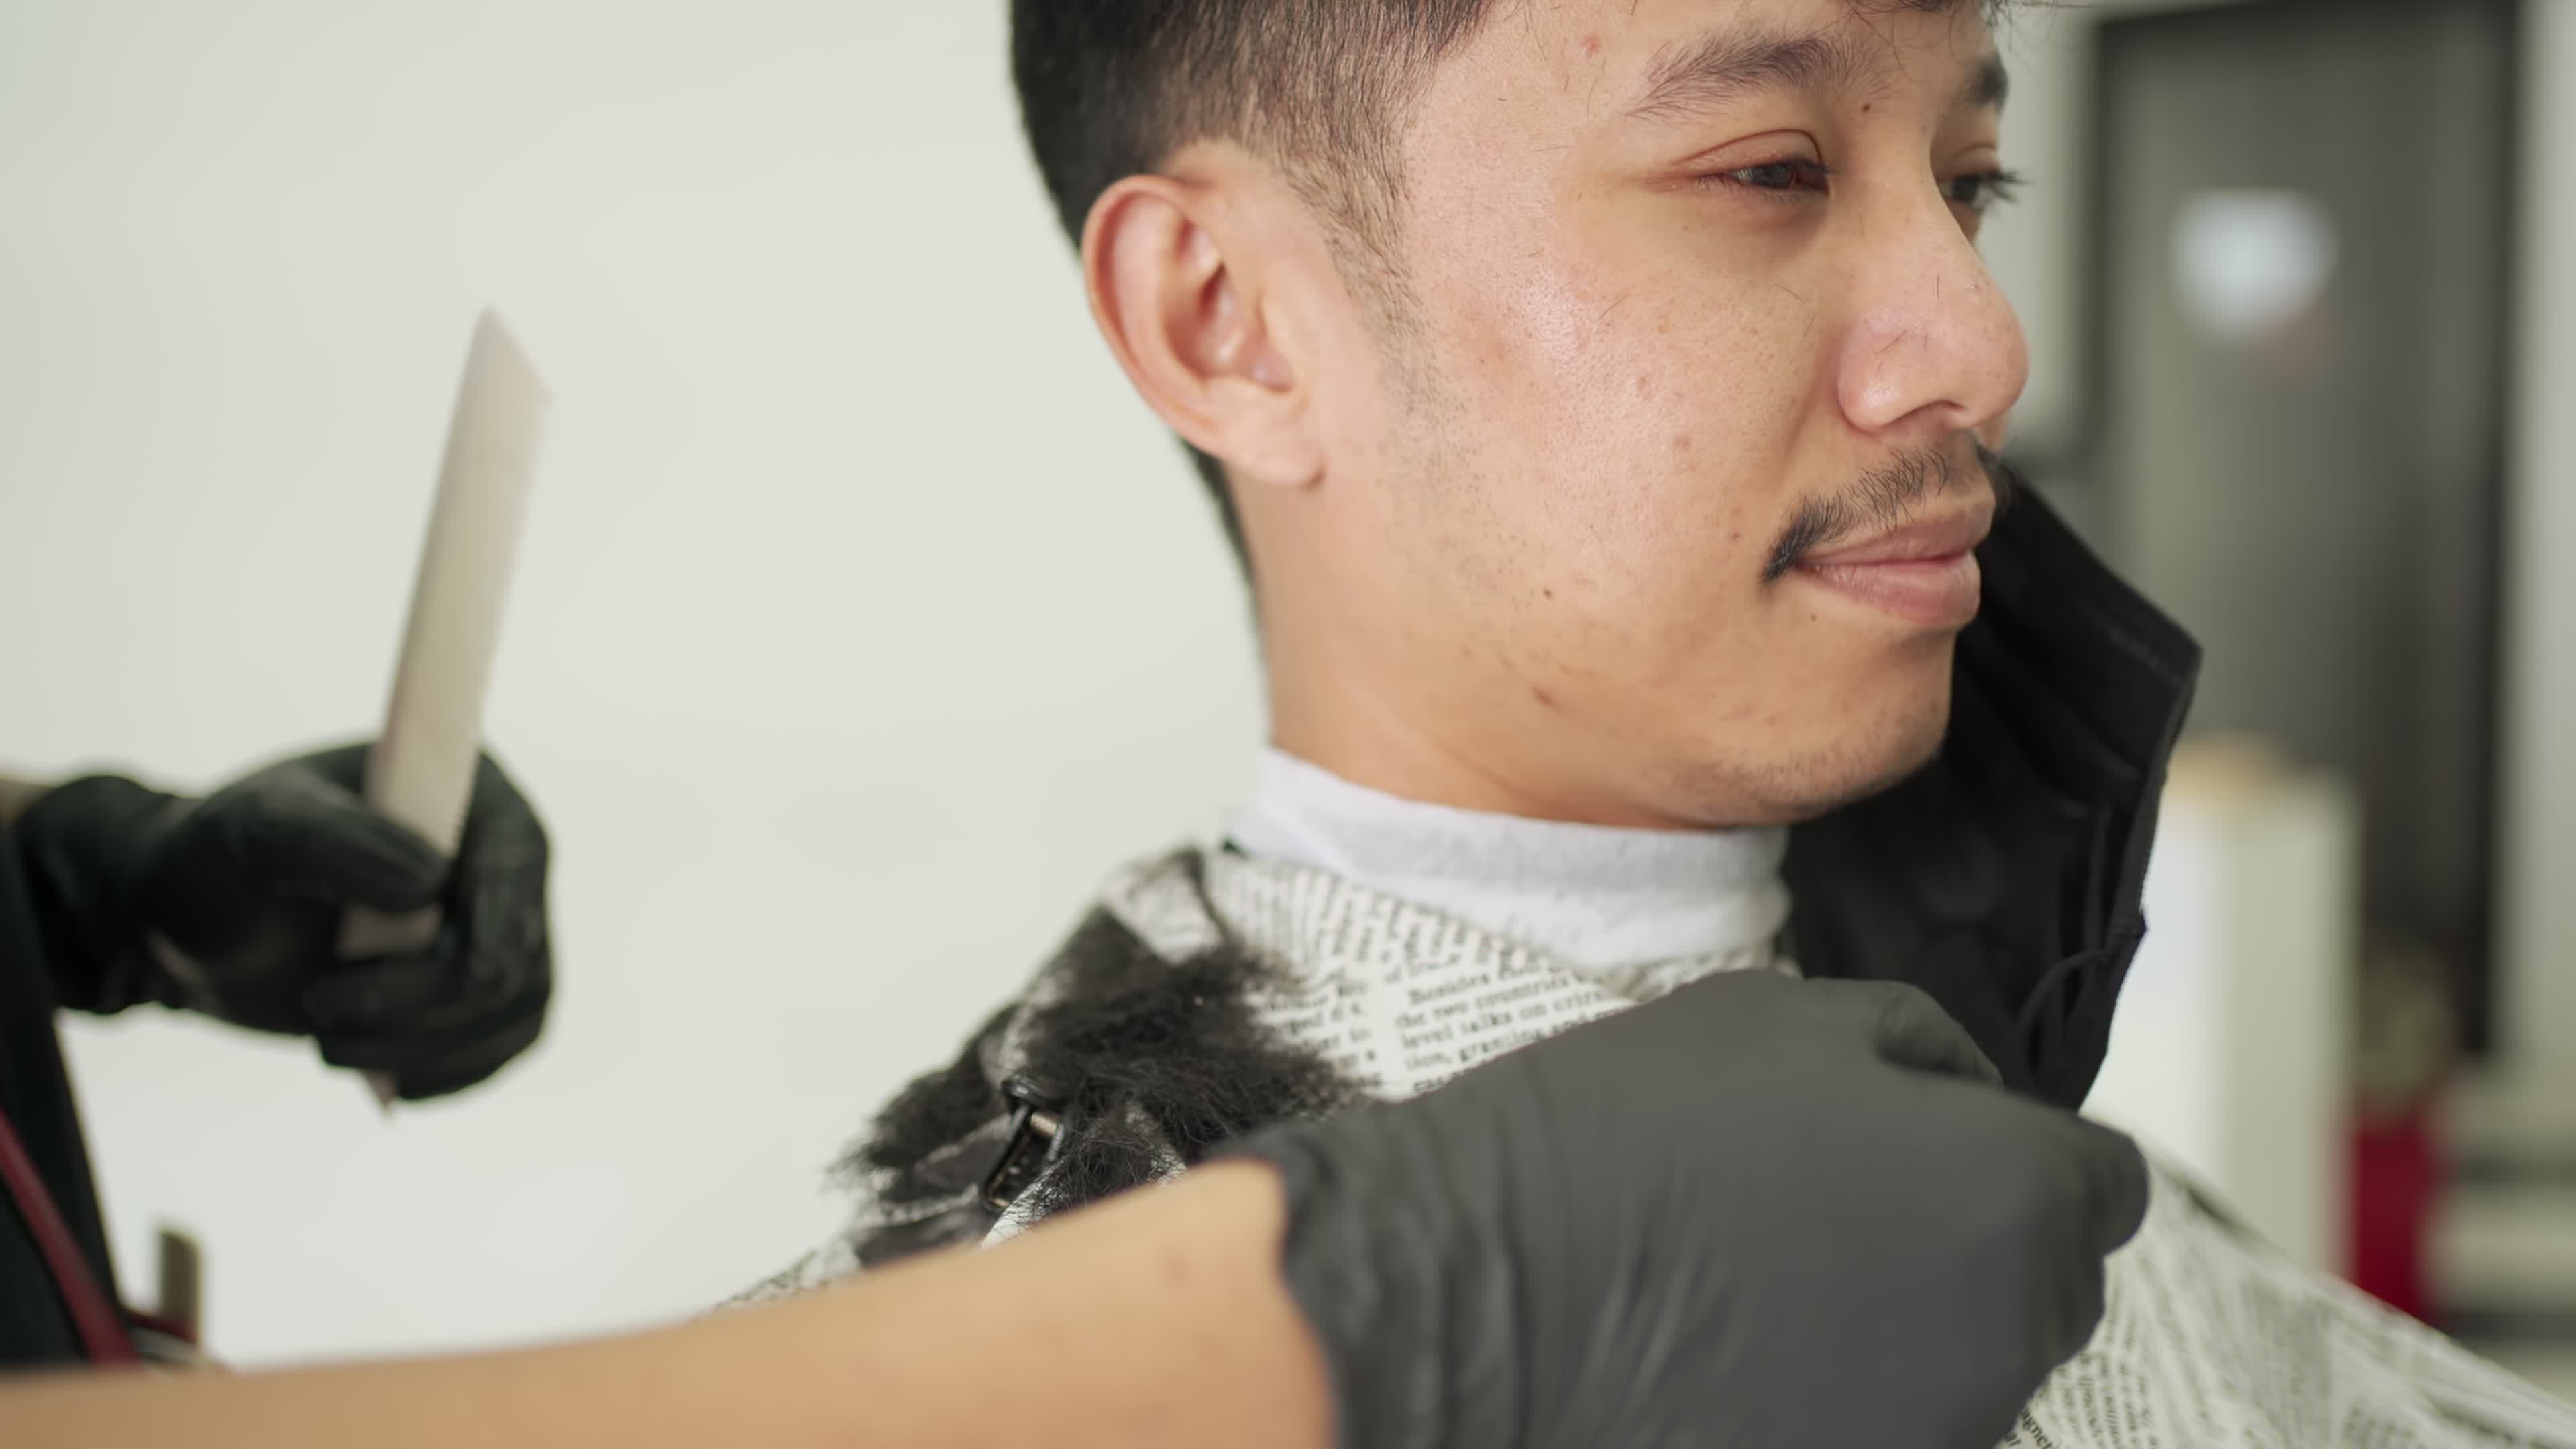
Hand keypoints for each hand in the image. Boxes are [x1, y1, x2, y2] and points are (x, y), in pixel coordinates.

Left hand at [18, 743, 551, 1099]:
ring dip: (425, 1048)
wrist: (203, 916)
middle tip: (321, 1008)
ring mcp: (497, 930)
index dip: (480, 931)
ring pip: (514, 1012)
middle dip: (420, 1002)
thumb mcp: (259, 830)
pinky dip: (445, 1074)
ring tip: (330, 1046)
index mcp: (469, 797)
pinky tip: (382, 1077)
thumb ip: (338, 843)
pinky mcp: (481, 993)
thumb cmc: (228, 855)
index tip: (389, 977)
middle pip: (513, 955)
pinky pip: (501, 1047)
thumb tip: (430, 886)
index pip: (515, 869)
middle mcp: (501, 862)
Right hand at [1231, 971, 2146, 1448]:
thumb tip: (1973, 1095)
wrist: (1487, 1293)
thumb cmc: (1628, 1134)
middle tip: (1843, 1203)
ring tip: (1776, 1279)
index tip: (1941, 1142)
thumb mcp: (1784, 1017)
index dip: (2028, 1149)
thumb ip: (1924, 1047)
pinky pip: (1896, 1422)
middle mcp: (2010, 1336)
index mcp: (2014, 1197)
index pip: (2106, 1183)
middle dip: (1982, 1238)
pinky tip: (1747, 1352)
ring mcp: (1940, 1430)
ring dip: (1915, 1321)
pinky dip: (1852, 1394)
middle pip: (2049, 1283)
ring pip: (1975, 1364)